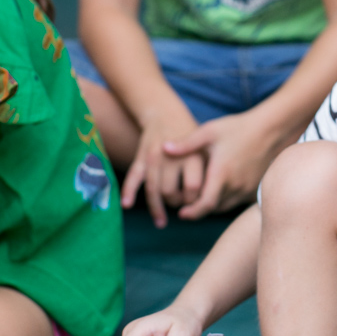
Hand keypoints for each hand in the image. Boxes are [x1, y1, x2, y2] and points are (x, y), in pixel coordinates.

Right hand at [121, 104, 200, 227]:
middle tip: (180, 207)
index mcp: (193, 155)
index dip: (194, 201)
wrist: (166, 114)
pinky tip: (127, 205)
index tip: (196, 205)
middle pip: (171, 192)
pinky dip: (128, 191)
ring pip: (153, 190)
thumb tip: (209, 201)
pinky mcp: (141, 157)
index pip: (193, 188)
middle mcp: (173, 157)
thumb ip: (207, 171)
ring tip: (161, 222)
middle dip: (176, 205)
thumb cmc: (191, 137)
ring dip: (157, 208)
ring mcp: (155, 157)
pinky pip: (134, 177)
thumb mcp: (205, 148)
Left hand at [163, 110, 287, 219]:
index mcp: (221, 173)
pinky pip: (237, 201)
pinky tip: (219, 190)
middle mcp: (235, 185)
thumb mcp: (209, 132)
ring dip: (212, 205)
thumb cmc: (238, 128)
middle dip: (199, 209)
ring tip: (200, 198)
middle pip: (214, 208)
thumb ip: (186, 143)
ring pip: (226, 206)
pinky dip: (226, 200)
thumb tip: (164, 148)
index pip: (205, 204)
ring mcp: (247, 188)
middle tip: (186, 206)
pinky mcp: (255, 187)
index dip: (192, 212)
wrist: (270, 129)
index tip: (181, 214)